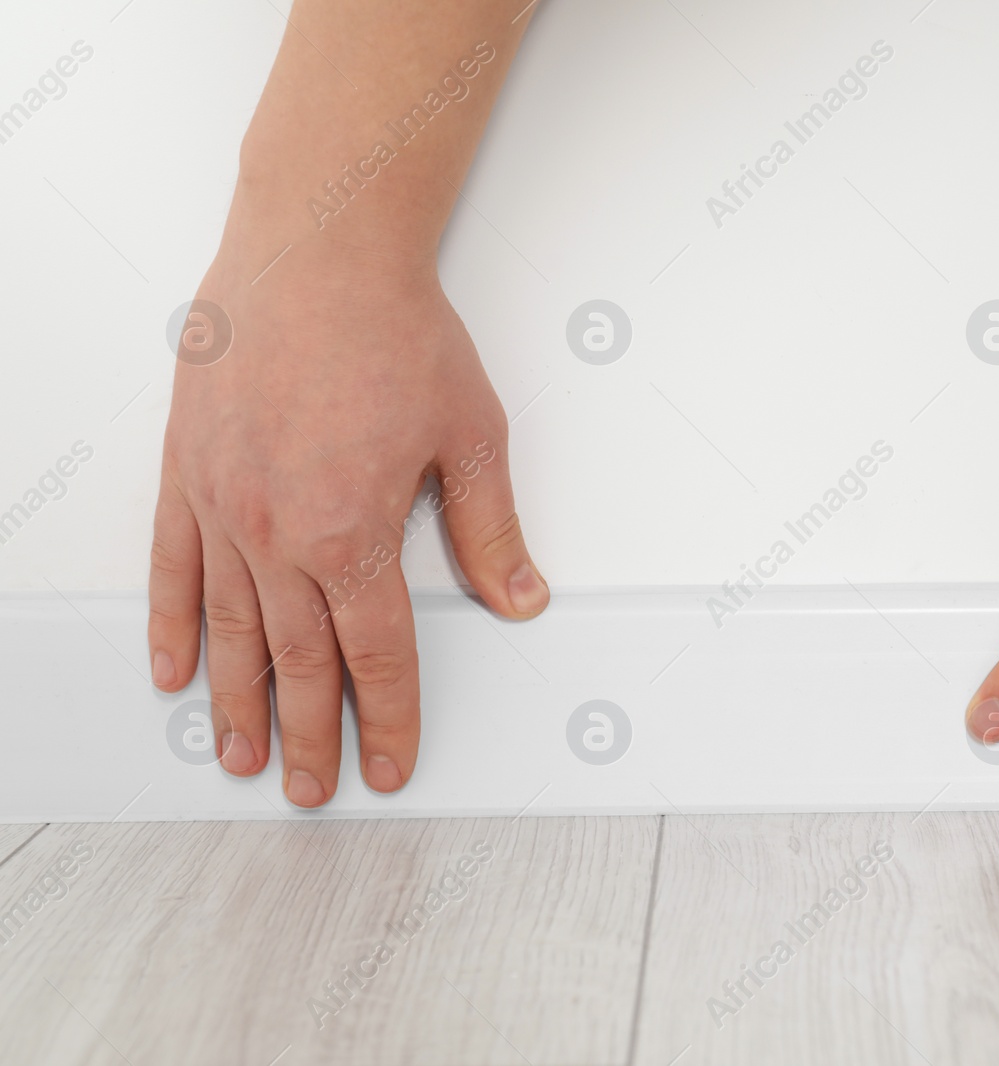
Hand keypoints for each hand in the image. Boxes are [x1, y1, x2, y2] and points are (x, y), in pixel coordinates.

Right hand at [147, 235, 547, 806]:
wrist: (319, 250)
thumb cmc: (397, 333)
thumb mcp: (472, 436)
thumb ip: (490, 530)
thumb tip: (522, 600)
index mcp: (353, 534)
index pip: (377, 654)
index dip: (387, 718)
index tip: (390, 765)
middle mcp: (277, 534)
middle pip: (299, 661)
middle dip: (312, 733)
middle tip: (313, 790)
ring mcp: (222, 506)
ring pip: (228, 630)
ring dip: (237, 703)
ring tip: (241, 758)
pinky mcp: (187, 472)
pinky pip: (172, 567)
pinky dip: (172, 625)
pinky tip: (173, 672)